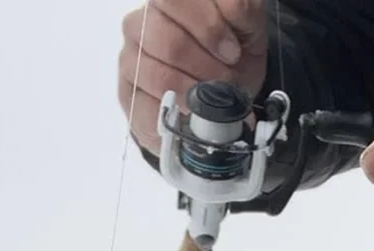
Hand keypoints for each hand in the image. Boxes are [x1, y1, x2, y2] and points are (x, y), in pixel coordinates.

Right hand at [117, 0, 267, 156]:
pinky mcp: (127, 95)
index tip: (233, 52)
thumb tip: (233, 8)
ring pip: (158, 77)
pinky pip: (148, 110)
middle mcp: (140, 22)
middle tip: (226, 80)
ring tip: (211, 98)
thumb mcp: (246, 27)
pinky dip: (179, 116)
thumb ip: (241, 9)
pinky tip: (192, 114)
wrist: (220, 97)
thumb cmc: (229, 58)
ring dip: (194, 94)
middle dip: (206, 68)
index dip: (208, 27)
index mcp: (167, 0)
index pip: (172, 0)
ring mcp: (130, 59)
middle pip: (168, 43)